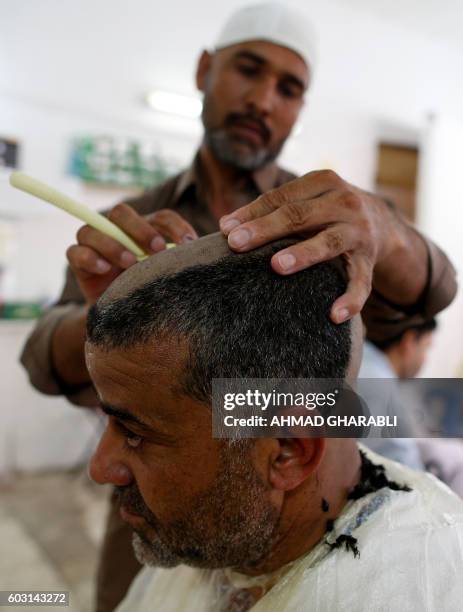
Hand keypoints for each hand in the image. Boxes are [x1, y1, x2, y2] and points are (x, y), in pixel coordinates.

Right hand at [67, 204, 197, 302]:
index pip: (161, 217)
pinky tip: (105, 269)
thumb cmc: (151, 293)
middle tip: (156, 250)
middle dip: (140, 229)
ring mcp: (94, 244)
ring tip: (131, 263)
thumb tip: (199, 251)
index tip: (187, 244)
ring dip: (113, 244)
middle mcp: (118, 231)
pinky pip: (75, 252)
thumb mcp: (167, 276)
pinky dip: (89, 258)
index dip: (173, 225)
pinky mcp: (79, 263)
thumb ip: (179, 261)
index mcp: (146, 230)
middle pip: (120, 212)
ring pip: (92, 229)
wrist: (127, 321)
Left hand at [219, 170, 413, 323]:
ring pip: (329, 243)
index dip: (252, 212)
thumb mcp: (306, 199)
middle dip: (266, 229)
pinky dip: (350, 300)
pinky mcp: (368, 261)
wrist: (381, 221)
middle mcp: (345, 203)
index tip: (226, 229)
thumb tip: (225, 226)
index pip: (282, 197)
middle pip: (300, 216)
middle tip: (236, 244)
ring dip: (303, 254)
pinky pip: (361, 283)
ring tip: (277, 266)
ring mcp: (359, 233)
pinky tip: (334, 315)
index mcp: (324, 182)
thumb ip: (271, 208)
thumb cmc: (327, 210)